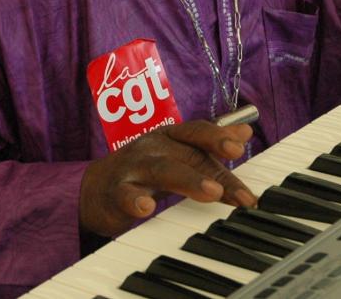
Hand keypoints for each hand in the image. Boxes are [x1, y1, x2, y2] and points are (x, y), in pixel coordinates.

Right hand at [79, 120, 256, 237]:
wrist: (94, 190)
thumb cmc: (144, 171)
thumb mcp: (179, 156)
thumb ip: (210, 149)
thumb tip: (246, 131)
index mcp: (169, 137)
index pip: (197, 132)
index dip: (218, 137)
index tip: (241, 148)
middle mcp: (152, 148)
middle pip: (185, 154)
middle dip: (212, 169)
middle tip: (235, 186)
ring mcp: (133, 169)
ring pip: (162, 170)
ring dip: (189, 180)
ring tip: (212, 193)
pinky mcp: (116, 193)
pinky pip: (126, 195)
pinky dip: (135, 201)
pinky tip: (146, 208)